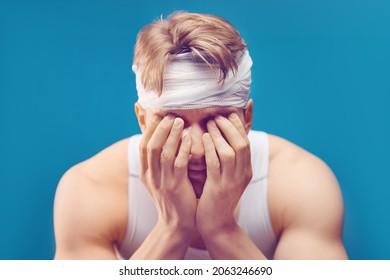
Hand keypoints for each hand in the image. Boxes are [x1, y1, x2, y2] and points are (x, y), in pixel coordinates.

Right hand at [139, 115, 196, 231]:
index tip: (158, 115)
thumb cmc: (173, 198)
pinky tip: (189, 138)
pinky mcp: (176, 187)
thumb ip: (159, 163)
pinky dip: (183, 149)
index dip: (150, 129)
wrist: (176, 224)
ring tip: (179, 121)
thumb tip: (164, 140)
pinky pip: (178, 164)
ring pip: (164, 153)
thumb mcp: (160, 180)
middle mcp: (151, 176)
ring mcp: (162, 182)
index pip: (143, 146)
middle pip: (151, 146)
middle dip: (160, 128)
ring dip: (171, 135)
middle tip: (170, 115)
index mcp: (145, 173)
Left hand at [196, 113, 251, 234]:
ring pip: (230, 152)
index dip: (238, 127)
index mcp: (246, 171)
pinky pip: (215, 164)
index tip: (228, 113)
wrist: (217, 224)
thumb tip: (222, 138)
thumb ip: (227, 159)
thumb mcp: (227, 177)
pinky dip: (211, 149)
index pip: (246, 143)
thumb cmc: (218, 197)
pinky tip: (205, 138)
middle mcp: (242, 175)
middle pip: (242, 144)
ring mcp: (231, 182)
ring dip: (220, 135)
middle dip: (230, 127)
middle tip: (217, 115)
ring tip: (210, 122)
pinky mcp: (218, 188)